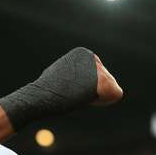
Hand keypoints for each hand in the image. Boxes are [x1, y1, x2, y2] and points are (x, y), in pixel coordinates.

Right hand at [0, 47, 120, 129]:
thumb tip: (81, 83)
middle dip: (94, 93)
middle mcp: (92, 56)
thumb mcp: (61, 76)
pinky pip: (115, 94)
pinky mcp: (102, 80)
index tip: (69, 89)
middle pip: (107, 80)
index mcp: (82, 53)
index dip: (87, 88)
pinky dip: (105, 101)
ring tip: (77, 95)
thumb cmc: (47, 91)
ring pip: (111, 87)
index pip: (97, 75)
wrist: (40, 97)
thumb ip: (75, 75)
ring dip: (96, 97)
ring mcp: (97, 67)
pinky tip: (87, 98)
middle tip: (73, 94)